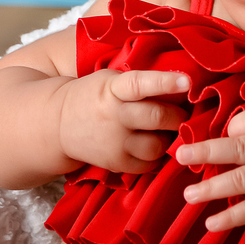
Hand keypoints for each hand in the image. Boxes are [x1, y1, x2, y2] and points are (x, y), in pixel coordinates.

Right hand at [56, 69, 188, 173]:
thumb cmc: (94, 96)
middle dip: (179, 115)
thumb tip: (181, 86)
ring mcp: (114, 143)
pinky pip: (150, 163)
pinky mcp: (116, 163)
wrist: (58, 124)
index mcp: (112, 89)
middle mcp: (114, 116)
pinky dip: (158, 155)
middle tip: (185, 112)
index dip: (164, 82)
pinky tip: (153, 142)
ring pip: (157, 145)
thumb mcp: (109, 80)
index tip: (187, 81)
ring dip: (170, 138)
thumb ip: (139, 83)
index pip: (140, 84)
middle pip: (157, 117)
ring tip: (167, 130)